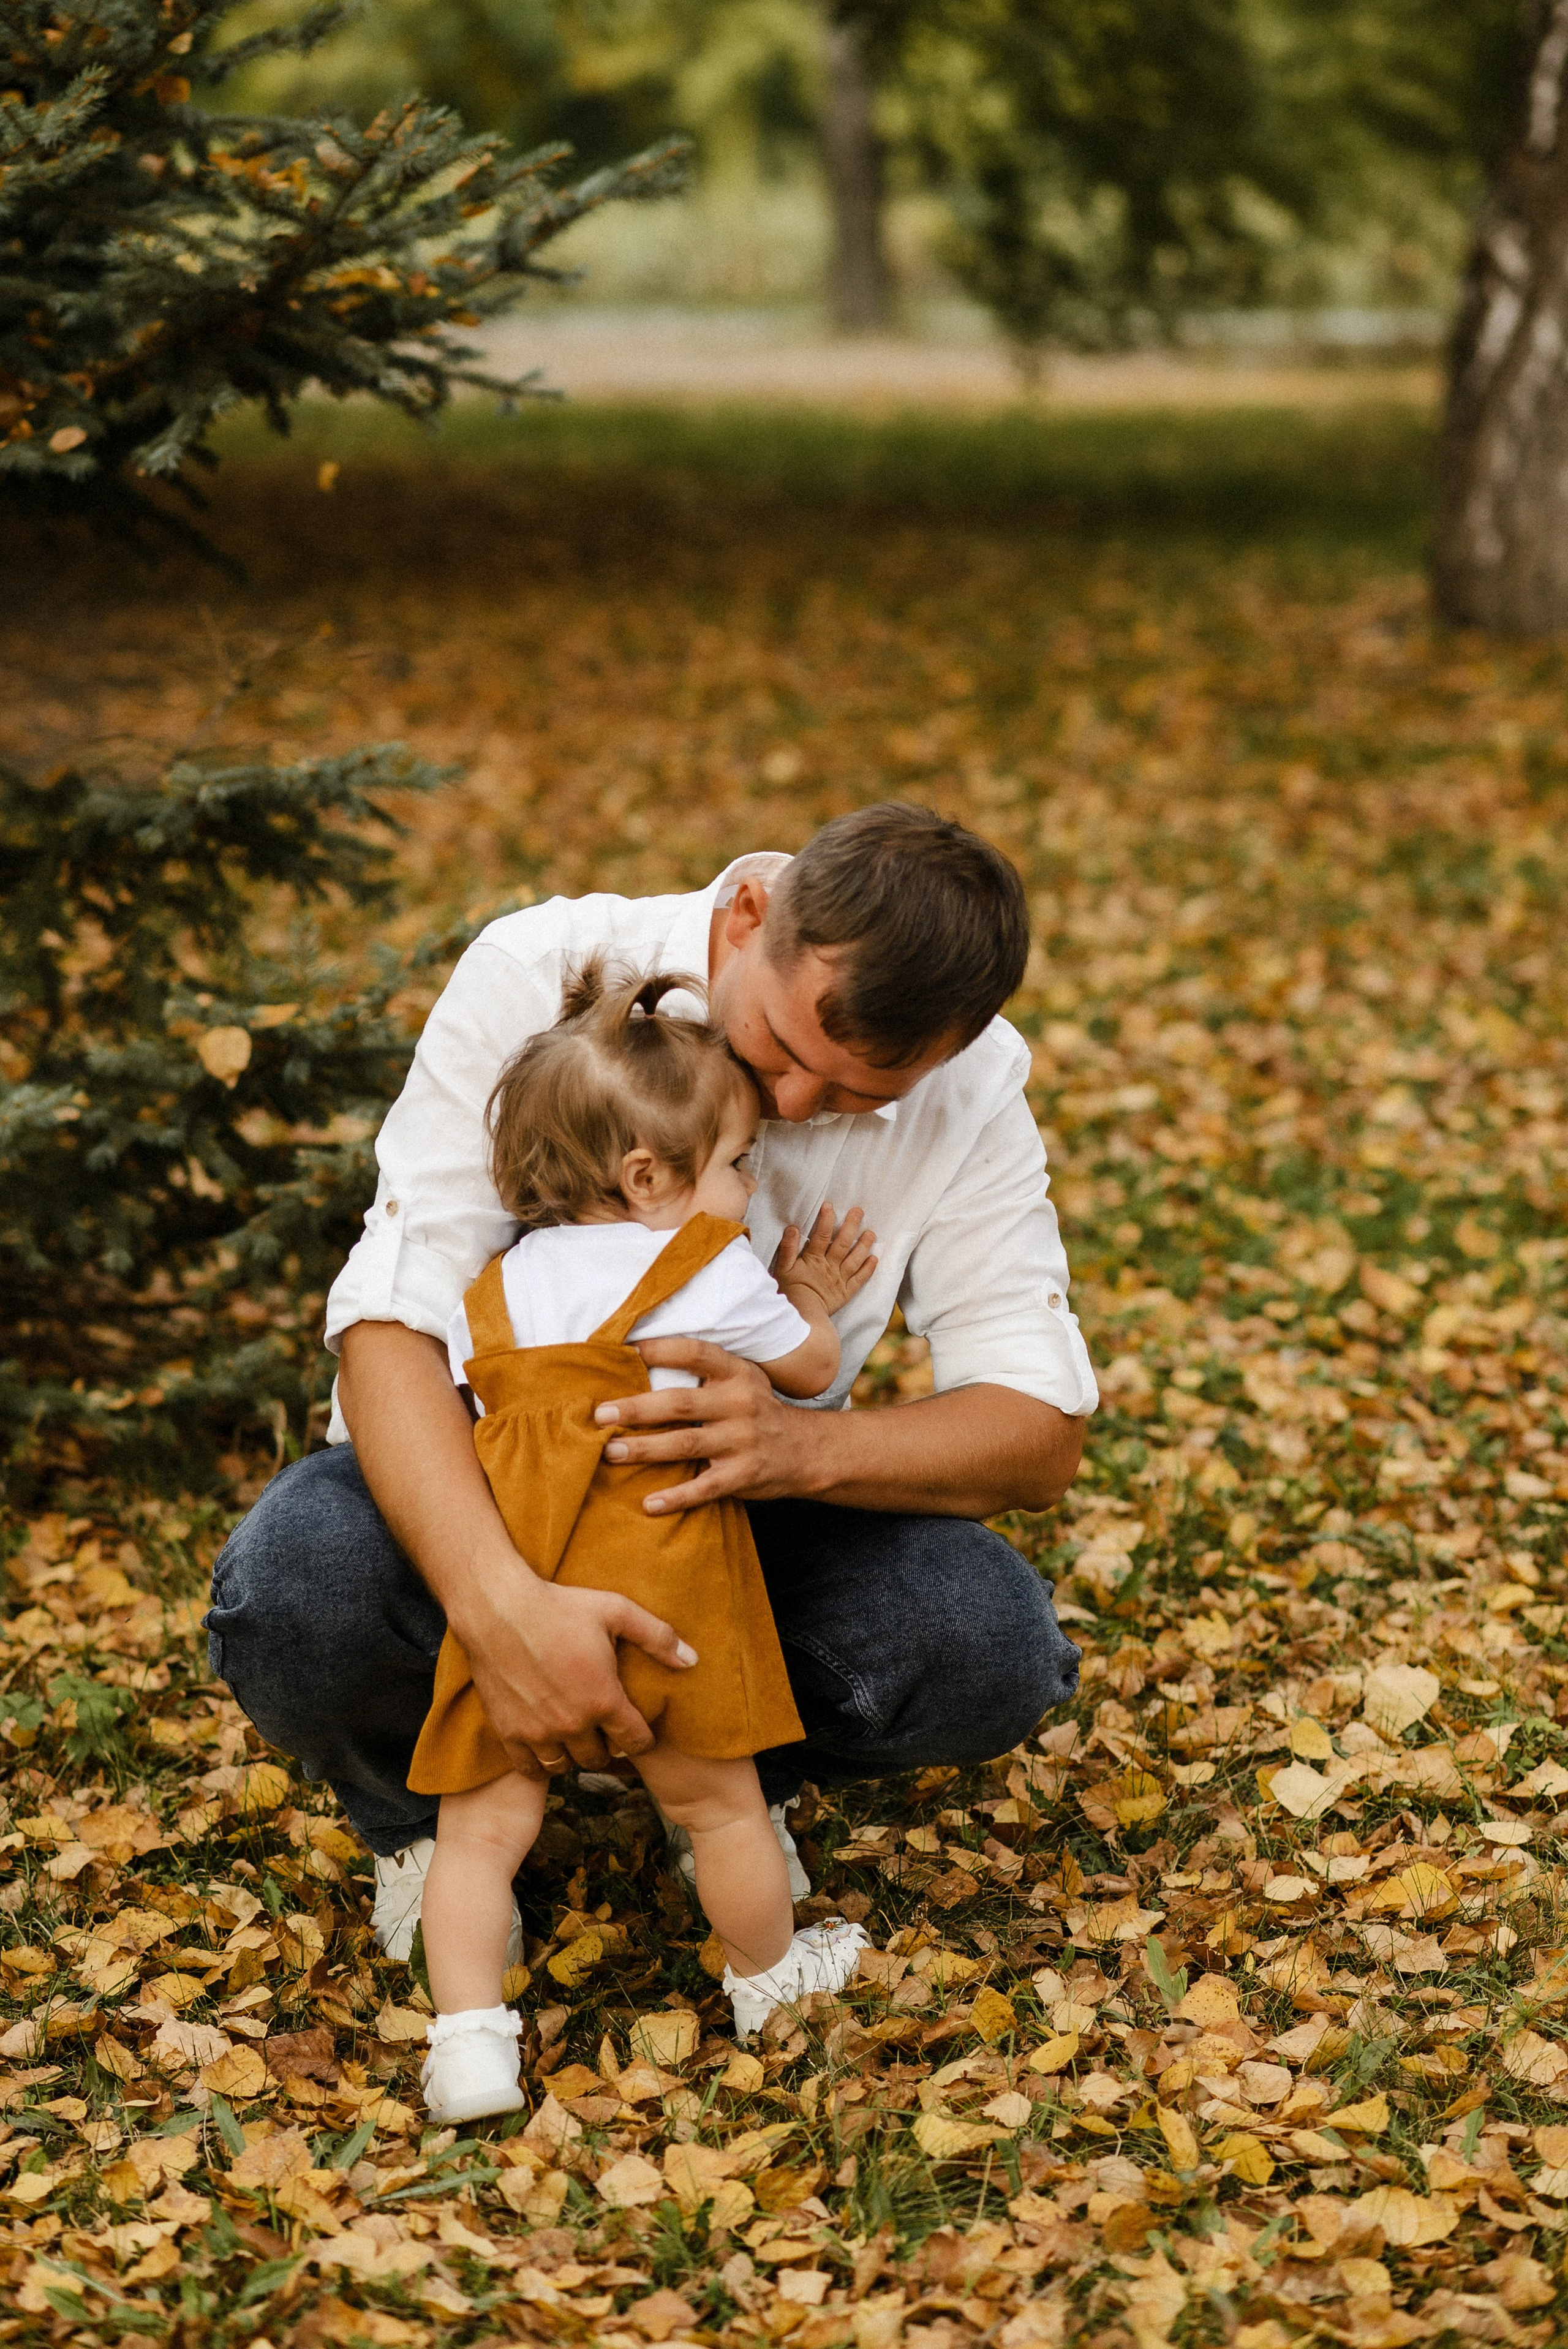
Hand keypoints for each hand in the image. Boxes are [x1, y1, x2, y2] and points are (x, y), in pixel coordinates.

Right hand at [458, 1573, 696, 1774]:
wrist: (497, 1609)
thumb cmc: (559, 1606)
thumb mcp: (616, 1611)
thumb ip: (658, 1637)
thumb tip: (692, 1661)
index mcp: (604, 1700)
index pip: (636, 1742)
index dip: (641, 1737)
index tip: (637, 1726)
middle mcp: (573, 1724)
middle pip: (600, 1758)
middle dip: (607, 1746)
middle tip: (604, 1727)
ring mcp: (539, 1733)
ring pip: (566, 1766)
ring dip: (574, 1754)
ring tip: (575, 1734)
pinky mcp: (509, 1732)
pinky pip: (530, 1769)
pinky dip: (540, 1763)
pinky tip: (545, 1745)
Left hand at [597, 1339, 815, 1510]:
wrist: (806, 1450)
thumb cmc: (759, 1410)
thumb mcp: (743, 1380)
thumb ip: (705, 1374)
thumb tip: (640, 1365)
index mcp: (736, 1374)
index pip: (695, 1353)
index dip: (659, 1350)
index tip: (621, 1352)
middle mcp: (740, 1404)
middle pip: (680, 1403)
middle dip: (637, 1409)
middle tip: (601, 1414)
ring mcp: (742, 1441)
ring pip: (685, 1444)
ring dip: (645, 1450)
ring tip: (610, 1453)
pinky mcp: (743, 1475)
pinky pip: (704, 1488)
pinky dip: (676, 1497)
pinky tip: (649, 1504)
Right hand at [772, 1202, 877, 1318]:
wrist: (802, 1317)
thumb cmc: (790, 1293)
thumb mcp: (783, 1270)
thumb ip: (788, 1249)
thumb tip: (792, 1228)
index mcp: (814, 1260)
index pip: (822, 1235)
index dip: (826, 1220)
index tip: (830, 1206)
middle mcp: (830, 1267)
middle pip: (843, 1243)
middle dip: (851, 1226)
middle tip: (859, 1211)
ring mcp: (840, 1279)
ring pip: (855, 1259)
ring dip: (864, 1245)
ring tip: (871, 1233)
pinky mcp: (846, 1292)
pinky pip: (859, 1279)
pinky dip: (868, 1269)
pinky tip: (874, 1259)